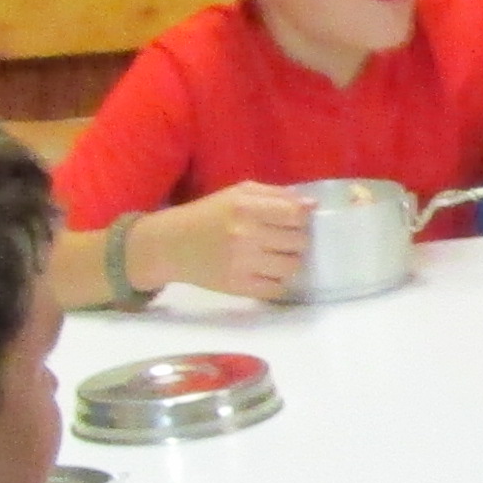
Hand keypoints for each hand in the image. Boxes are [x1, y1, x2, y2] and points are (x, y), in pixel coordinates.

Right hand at [146, 179, 309, 299]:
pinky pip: (277, 289)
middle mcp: (246, 235)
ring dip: (290, 261)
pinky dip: (278, 281)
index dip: (301, 217)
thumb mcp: (238, 194)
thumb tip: (312, 205)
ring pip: (292, 267)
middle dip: (297, 239)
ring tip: (277, 255)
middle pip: (299, 241)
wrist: (170, 245)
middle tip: (284, 238)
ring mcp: (242, 264)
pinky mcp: (238, 287)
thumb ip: (276, 195)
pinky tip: (266, 272)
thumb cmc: (208, 214)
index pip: (295, 214)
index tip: (294, 220)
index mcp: (246, 207)